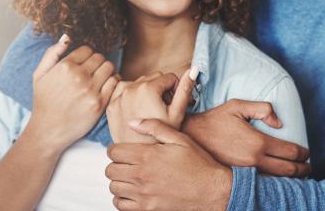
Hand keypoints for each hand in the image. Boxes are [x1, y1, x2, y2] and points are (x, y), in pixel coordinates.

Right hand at [28, 35, 118, 149]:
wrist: (48, 130)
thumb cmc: (43, 101)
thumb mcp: (39, 74)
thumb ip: (52, 53)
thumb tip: (66, 37)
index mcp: (64, 66)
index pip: (87, 50)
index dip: (86, 56)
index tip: (84, 64)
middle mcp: (78, 76)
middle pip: (100, 57)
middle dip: (97, 63)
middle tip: (92, 72)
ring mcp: (90, 90)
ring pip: (109, 67)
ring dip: (106, 71)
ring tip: (99, 78)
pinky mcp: (99, 103)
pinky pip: (114, 83)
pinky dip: (113, 82)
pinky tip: (105, 86)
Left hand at [106, 119, 231, 210]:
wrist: (214, 191)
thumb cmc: (199, 164)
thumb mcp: (180, 139)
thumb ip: (154, 127)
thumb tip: (132, 122)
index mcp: (147, 156)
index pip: (113, 152)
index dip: (116, 149)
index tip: (123, 151)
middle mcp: (142, 176)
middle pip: (110, 170)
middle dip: (116, 165)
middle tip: (127, 164)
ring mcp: (143, 195)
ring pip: (114, 188)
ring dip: (119, 182)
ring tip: (130, 178)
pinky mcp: (147, 209)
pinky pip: (120, 205)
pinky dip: (122, 199)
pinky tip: (132, 193)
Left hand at [107, 67, 197, 143]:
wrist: (140, 157)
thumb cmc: (162, 138)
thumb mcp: (177, 113)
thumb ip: (185, 89)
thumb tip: (193, 69)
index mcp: (148, 88)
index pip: (168, 77)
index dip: (176, 88)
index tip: (177, 102)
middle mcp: (130, 89)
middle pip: (153, 78)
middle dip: (162, 89)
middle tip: (166, 107)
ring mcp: (118, 97)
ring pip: (138, 83)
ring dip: (147, 91)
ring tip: (152, 110)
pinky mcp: (111, 105)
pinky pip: (124, 92)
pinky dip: (132, 96)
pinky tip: (139, 111)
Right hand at [183, 99, 310, 176]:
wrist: (191, 137)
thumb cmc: (214, 120)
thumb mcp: (237, 106)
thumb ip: (262, 109)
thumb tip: (279, 123)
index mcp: (258, 142)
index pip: (290, 152)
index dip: (303, 153)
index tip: (307, 153)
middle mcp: (254, 160)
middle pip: (288, 170)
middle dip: (302, 169)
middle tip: (308, 167)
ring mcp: (246, 172)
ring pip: (276, 180)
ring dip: (290, 179)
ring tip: (298, 174)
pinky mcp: (238, 178)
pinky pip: (263, 183)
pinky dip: (274, 182)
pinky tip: (277, 179)